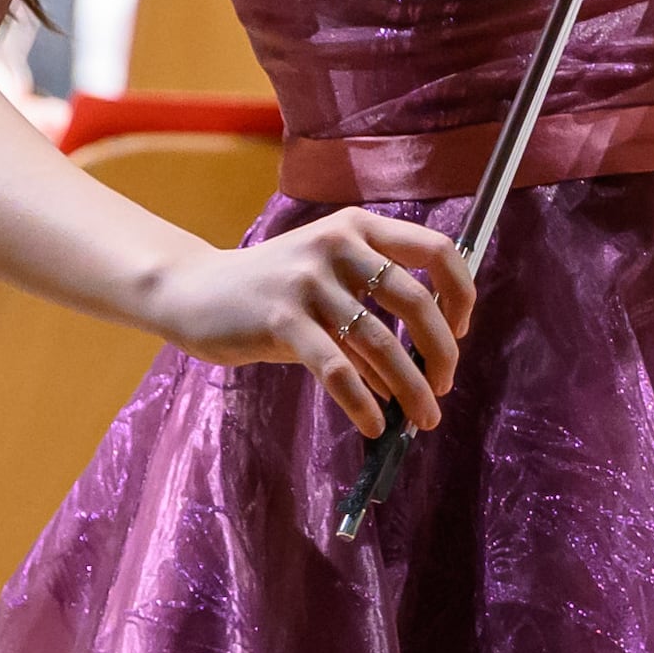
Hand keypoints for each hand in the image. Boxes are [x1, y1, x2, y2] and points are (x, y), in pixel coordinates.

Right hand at [147, 207, 475, 437]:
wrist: (193, 291)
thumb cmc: (273, 290)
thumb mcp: (328, 282)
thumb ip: (373, 310)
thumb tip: (423, 367)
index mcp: (360, 228)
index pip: (438, 250)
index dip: (460, 293)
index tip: (460, 331)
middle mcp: (339, 246)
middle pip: (416, 301)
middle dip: (441, 351)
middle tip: (444, 385)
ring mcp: (308, 281)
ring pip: (379, 342)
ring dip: (409, 386)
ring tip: (422, 416)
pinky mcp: (280, 319)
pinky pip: (336, 367)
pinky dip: (361, 402)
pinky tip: (374, 424)